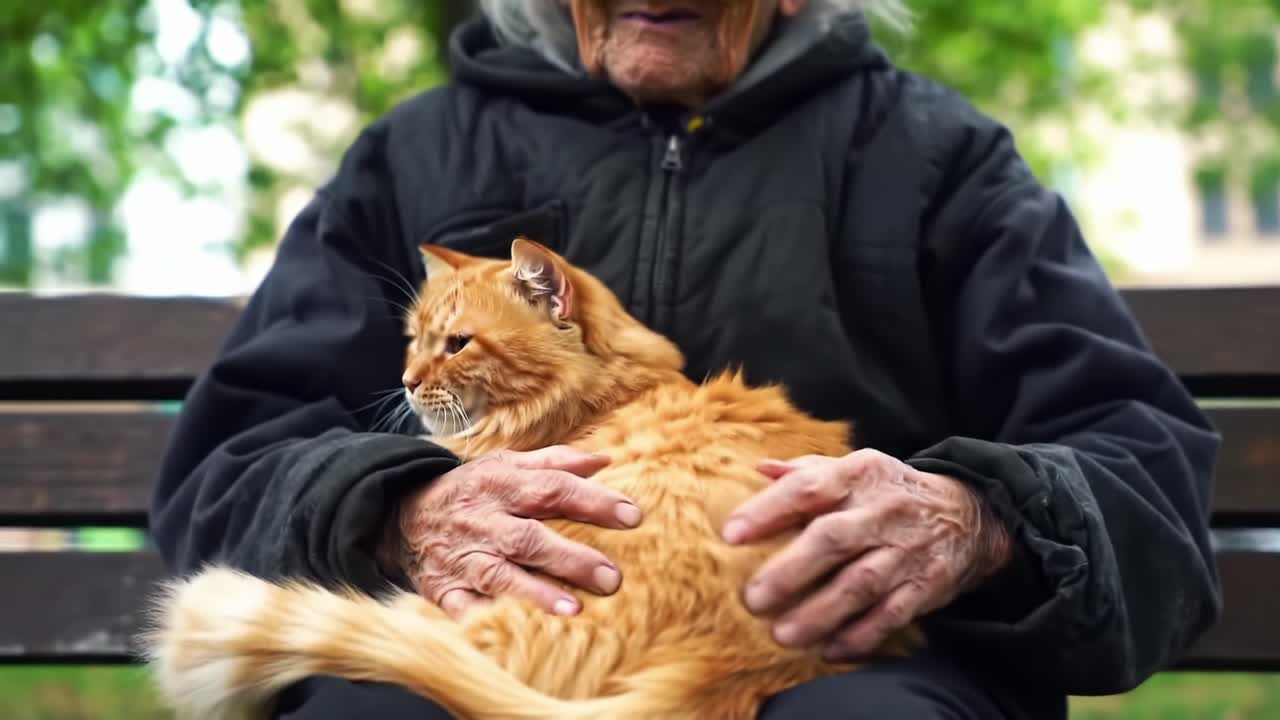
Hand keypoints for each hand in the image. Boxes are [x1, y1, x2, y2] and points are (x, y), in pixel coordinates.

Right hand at [385, 445, 641, 619]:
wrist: (400, 518)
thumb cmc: (470, 492)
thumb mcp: (506, 466)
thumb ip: (555, 463)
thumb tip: (604, 460)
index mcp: (502, 485)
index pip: (553, 489)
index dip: (592, 502)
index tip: (632, 516)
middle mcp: (484, 521)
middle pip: (529, 538)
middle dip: (571, 558)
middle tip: (612, 577)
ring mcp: (463, 558)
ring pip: (500, 576)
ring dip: (535, 593)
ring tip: (573, 609)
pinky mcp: (443, 591)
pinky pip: (462, 608)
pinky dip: (483, 619)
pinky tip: (511, 631)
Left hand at [722, 449, 1010, 661]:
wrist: (968, 515)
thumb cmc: (890, 492)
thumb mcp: (855, 468)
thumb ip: (806, 471)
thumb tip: (757, 468)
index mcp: (860, 473)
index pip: (809, 487)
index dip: (768, 510)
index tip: (731, 534)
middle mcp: (883, 510)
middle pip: (832, 539)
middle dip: (790, 571)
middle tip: (753, 599)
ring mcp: (905, 550)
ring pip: (860, 584)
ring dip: (820, 612)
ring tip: (782, 634)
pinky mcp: (925, 585)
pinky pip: (890, 615)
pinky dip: (859, 636)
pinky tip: (828, 650)